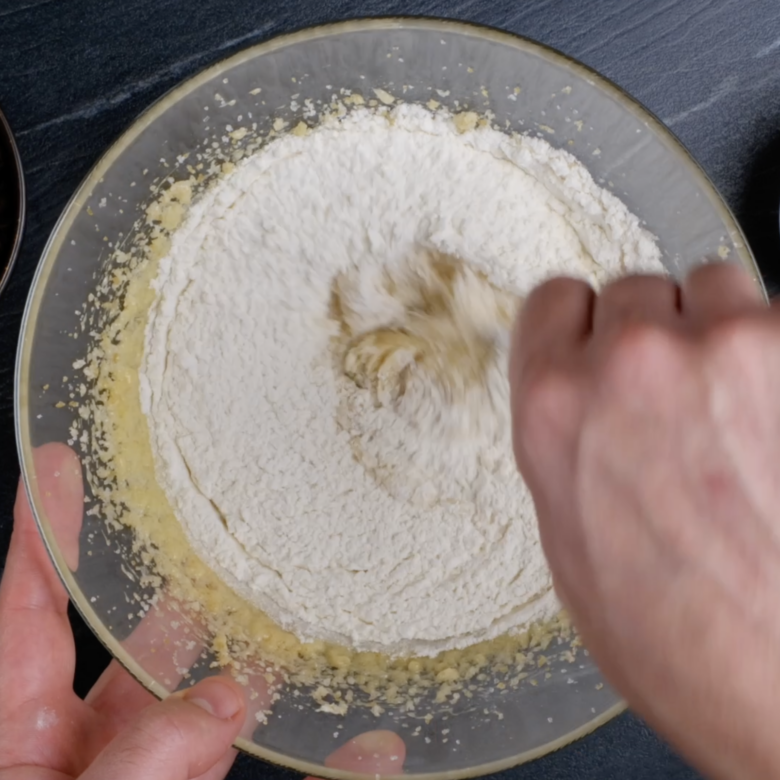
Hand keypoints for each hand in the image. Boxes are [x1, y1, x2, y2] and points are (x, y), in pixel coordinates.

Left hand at [0, 444, 405, 779]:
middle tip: (223, 536)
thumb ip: (139, 766)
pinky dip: (317, 766)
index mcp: (17, 737)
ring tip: (298, 620)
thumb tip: (226, 698)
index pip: (25, 609)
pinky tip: (368, 750)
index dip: (40, 531)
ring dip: (249, 672)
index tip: (57, 463)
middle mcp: (73, 752)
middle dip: (177, 594)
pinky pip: (254, 770)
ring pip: (201, 710)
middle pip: (131, 648)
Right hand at [510, 262, 779, 779]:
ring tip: (731, 404)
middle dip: (648, 334)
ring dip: (715, 331)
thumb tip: (577, 390)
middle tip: (674, 397)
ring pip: (710, 286)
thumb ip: (564, 434)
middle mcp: (632, 361)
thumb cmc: (678, 636)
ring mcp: (726, 347)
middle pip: (632, 289)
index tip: (593, 341)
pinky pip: (775, 317)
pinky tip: (772, 423)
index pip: (553, 299)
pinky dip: (774, 356)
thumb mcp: (569, 532)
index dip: (576, 325)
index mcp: (555, 407)